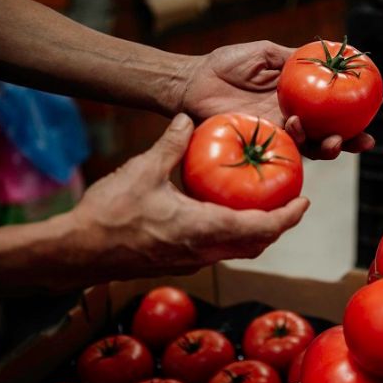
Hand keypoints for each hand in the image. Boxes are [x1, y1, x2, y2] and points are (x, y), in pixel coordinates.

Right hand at [71, 113, 309, 281]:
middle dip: (278, 226)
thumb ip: (172, 143)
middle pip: (257, 244)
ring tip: (263, 207)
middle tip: (290, 203)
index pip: (263, 228)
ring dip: (257, 233)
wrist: (77, 252)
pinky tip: (223, 215)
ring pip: (238, 250)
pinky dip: (233, 236)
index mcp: (205, 228)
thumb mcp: (144, 170)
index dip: (288, 217)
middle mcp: (205, 250)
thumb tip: (190, 119)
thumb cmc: (110, 214)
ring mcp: (192, 260)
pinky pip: (218, 251)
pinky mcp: (178, 263)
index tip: (304, 202)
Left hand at [181, 41, 374, 159]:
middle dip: (350, 141)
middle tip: (365, 141)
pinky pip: (284, 148)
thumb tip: (325, 51)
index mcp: (298, 98)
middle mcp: (292, 118)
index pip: (332, 108)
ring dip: (327, 147)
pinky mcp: (260, 142)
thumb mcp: (266, 53)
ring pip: (310, 147)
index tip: (374, 107)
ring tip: (335, 142)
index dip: (354, 111)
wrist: (193, 82)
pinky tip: (298, 128)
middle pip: (329, 134)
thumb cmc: (225, 65)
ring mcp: (277, 133)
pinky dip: (295, 141)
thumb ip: (294, 58)